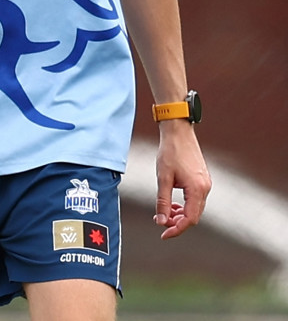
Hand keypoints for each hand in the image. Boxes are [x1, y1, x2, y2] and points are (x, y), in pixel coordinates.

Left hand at [154, 121, 210, 238]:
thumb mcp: (163, 178)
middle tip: (161, 221)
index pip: (190, 219)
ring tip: (165, 212)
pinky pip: (196, 199)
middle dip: (177, 222)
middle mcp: (205, 188)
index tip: (163, 234)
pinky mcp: (202, 179)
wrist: (178, 131)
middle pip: (194, 216)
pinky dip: (185, 205)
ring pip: (195, 208)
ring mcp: (205, 183)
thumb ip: (163, 202)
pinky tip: (173, 203)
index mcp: (197, 189)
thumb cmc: (170, 152)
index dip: (176, 229)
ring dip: (181, 214)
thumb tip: (161, 221)